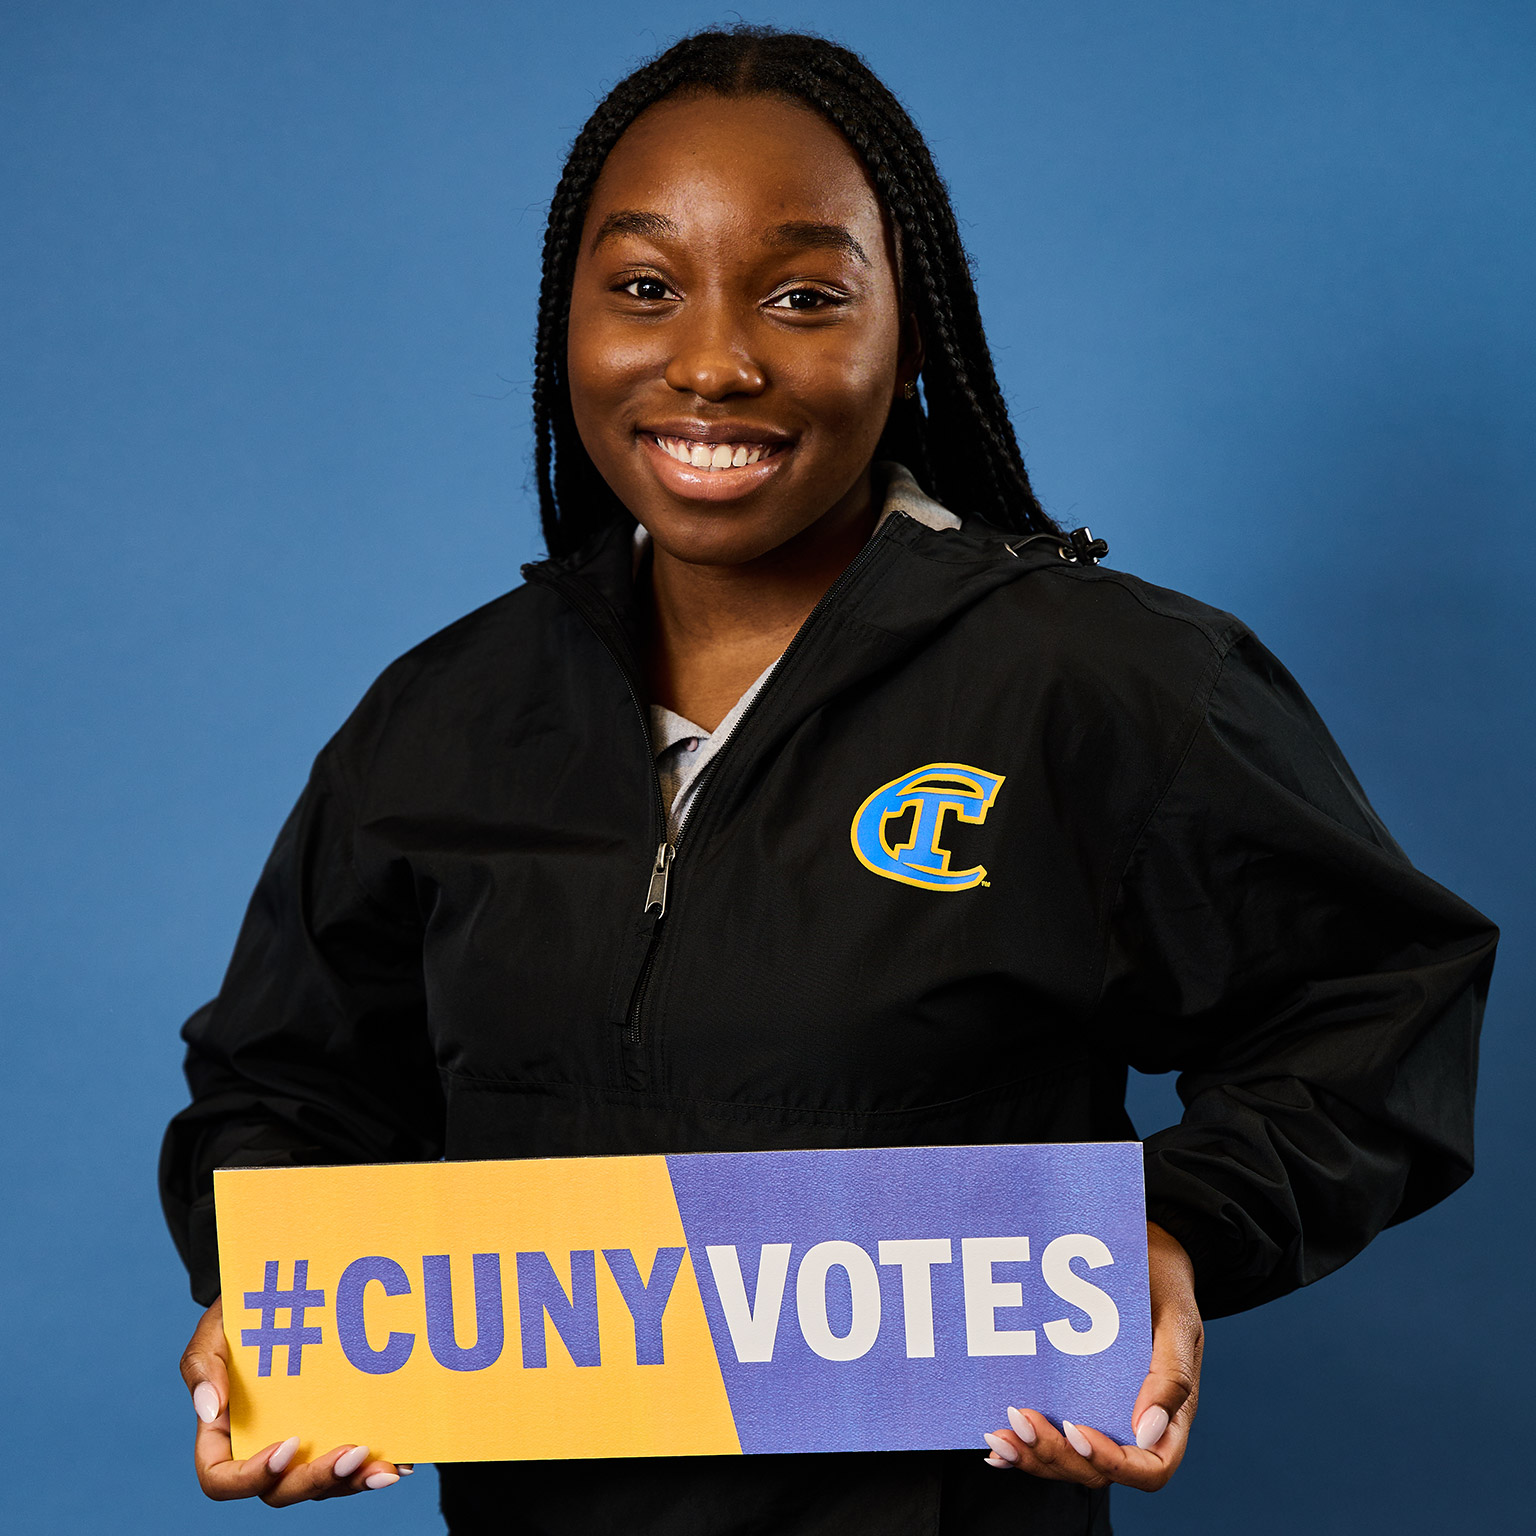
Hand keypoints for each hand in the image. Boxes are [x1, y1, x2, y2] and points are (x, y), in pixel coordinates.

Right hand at [180, 1296, 412, 1503]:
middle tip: (353, 1452)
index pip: (222, 1480)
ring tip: (386, 1470)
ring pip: (321, 1486)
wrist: (282, 1293)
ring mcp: (301, 1448)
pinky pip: (350, 1466)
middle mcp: (263, 1450)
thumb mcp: (214, 1332)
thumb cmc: (241, 1317)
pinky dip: (374, 1468)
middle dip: (317, 1480)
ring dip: (352, 1483)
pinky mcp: (334, 1434)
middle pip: (280, 1491)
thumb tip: (208, 1409)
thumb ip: (203, 1367)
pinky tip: (402, 1463)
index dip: (251, 1477)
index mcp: (224, 1436)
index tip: (288, 1445)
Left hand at [980, 1220, 1202, 1491]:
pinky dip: (1022, 1448)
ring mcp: (1100, 1418)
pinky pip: (1050, 1438)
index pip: (1150, 1468)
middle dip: (1056, 1455)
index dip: (1113, 1463)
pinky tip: (995, 1447)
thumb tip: (1147, 1430)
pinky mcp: (1071, 1402)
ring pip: (1069, 1461)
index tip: (1077, 1431)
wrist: (1138, 1254)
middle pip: (1098, 1471)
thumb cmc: (1162, 1286)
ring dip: (1032, 1455)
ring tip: (1000, 1434)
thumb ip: (1171, 1375)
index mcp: (1169, 1417)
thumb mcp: (1177, 1321)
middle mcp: (1133, 1427)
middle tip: (1021, 1420)